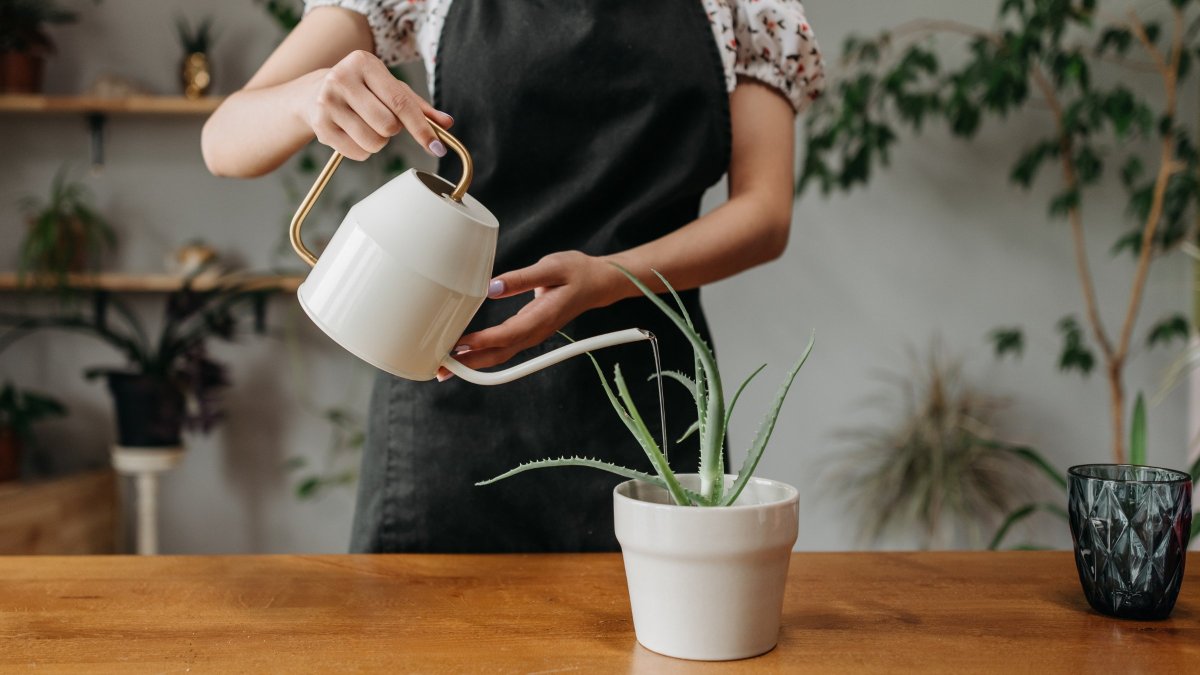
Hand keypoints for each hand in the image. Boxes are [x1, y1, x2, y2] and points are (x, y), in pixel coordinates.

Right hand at [301, 50, 453, 160]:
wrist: (312, 93)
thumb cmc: (361, 90)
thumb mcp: (389, 88)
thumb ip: (419, 106)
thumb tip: (447, 123)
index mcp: (364, 62)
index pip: (401, 102)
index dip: (421, 129)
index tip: (437, 148)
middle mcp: (342, 78)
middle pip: (388, 126)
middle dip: (392, 130)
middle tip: (380, 118)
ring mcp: (327, 102)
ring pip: (374, 142)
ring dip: (378, 141)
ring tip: (366, 125)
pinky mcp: (319, 125)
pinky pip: (358, 153)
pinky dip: (363, 150)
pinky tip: (352, 133)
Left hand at [439, 251, 620, 379]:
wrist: (598, 283)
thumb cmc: (577, 272)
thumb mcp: (551, 267)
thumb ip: (521, 278)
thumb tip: (491, 288)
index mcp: (541, 317)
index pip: (506, 334)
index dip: (481, 342)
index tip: (458, 345)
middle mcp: (536, 332)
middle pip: (499, 354)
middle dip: (469, 363)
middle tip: (441, 368)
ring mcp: (533, 335)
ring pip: (500, 354)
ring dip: (473, 362)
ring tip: (446, 365)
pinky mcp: (529, 332)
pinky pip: (504, 348)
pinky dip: (483, 353)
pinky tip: (466, 352)